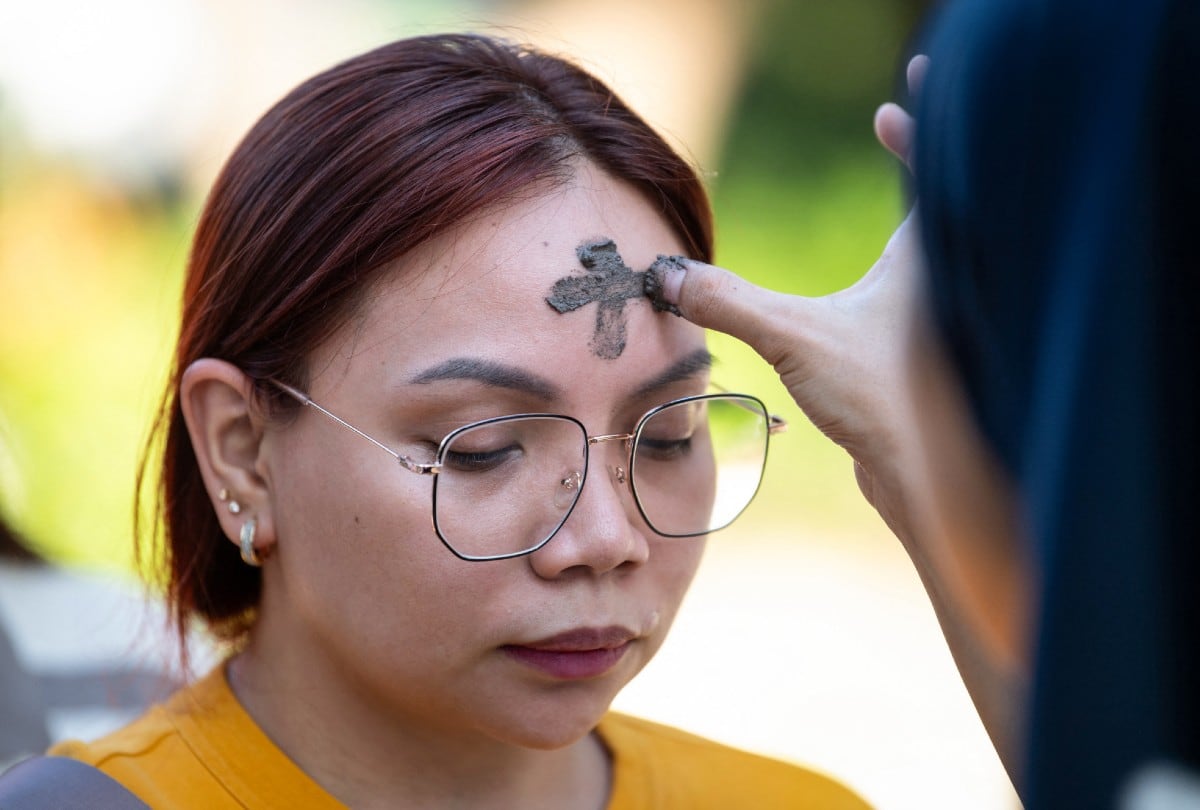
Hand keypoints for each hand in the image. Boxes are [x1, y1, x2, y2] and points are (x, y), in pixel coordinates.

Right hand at [649, 56, 927, 522]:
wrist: (928, 478)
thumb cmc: (881, 398)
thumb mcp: (793, 337)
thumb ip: (727, 300)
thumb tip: (666, 276)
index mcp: (928, 253)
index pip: (935, 162)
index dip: (914, 129)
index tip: (889, 109)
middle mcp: (954, 276)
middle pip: (954, 199)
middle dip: (929, 164)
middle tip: (906, 132)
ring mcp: (953, 318)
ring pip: (950, 253)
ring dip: (930, 222)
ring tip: (911, 196)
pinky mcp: (942, 356)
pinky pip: (936, 297)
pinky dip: (915, 279)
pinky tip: (888, 294)